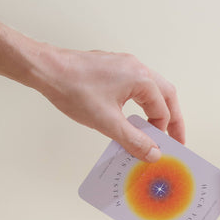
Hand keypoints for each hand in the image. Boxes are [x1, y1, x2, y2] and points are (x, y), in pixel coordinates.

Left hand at [37, 48, 184, 161]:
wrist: (45, 69)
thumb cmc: (73, 89)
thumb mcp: (108, 123)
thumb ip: (135, 141)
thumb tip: (154, 153)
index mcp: (141, 79)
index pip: (162, 111)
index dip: (163, 133)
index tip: (162, 150)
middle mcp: (137, 68)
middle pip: (167, 96)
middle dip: (172, 120)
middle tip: (175, 140)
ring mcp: (125, 66)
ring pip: (153, 90)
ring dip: (158, 111)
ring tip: (157, 131)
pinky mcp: (113, 69)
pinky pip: (137, 87)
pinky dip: (143, 104)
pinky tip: (135, 117)